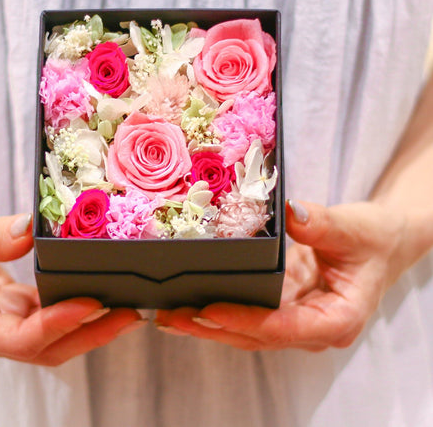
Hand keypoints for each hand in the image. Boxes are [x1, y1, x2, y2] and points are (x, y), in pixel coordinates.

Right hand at [0, 198, 143, 364]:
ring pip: (49, 339)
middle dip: (89, 334)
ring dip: (88, 326)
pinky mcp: (7, 309)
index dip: (58, 324)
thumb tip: (32, 231)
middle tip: (130, 314)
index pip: (19, 338)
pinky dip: (71, 310)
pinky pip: (45, 317)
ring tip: (125, 307)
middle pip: (44, 348)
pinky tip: (96, 295)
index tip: (92, 302)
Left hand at [155, 200, 407, 350]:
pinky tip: (188, 302)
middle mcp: (312, 328)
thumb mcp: (353, 228)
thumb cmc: (373, 238)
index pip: (284, 328)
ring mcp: (296, 319)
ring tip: (167, 314)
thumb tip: (289, 212)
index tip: (209, 310)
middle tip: (170, 316)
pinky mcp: (283, 305)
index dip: (246, 320)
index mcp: (336, 318)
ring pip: (247, 330)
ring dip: (207, 324)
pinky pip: (247, 313)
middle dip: (212, 328)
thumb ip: (322, 224)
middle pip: (257, 336)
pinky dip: (218, 310)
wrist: (380, 243)